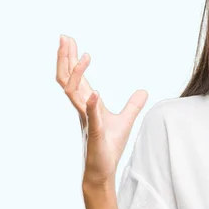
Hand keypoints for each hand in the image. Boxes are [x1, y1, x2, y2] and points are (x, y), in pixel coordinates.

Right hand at [56, 35, 147, 186]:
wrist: (102, 171)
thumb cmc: (108, 148)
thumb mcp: (125, 121)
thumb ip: (133, 105)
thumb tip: (143, 91)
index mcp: (87, 104)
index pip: (75, 77)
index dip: (71, 58)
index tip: (69, 40)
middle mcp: (82, 109)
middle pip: (67, 79)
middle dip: (65, 58)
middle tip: (64, 37)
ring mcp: (87, 120)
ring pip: (73, 93)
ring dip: (77, 73)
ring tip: (84, 55)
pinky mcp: (95, 134)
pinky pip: (91, 117)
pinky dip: (92, 104)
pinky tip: (95, 92)